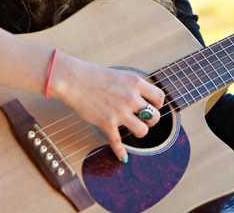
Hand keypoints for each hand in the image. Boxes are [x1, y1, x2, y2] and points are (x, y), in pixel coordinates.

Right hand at [50, 55, 165, 162]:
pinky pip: (118, 143)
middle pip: (155, 117)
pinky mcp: (107, 123)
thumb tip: (143, 98)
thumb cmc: (95, 76)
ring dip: (139, 132)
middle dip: (150, 121)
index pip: (159, 98)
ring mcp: (119, 112)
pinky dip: (121, 152)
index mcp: (136, 83)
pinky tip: (123, 158)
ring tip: (133, 128)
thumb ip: (133, 87)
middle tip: (142, 119)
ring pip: (142, 131)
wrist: (74, 80)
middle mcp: (131, 98)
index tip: (151, 106)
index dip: (157, 105)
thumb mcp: (121, 75)